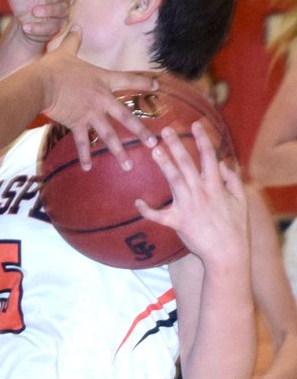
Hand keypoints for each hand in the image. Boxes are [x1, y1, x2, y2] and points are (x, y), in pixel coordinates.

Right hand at [37, 27, 157, 169]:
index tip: (158, 85)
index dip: (144, 81)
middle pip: (126, 117)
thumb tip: (76, 26)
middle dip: (141, 131)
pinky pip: (82, 142)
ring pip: (109, 135)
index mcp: (102, 80)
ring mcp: (90, 113)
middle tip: (154, 143)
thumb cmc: (53, 67)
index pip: (128, 79)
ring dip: (119, 151)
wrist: (41, 84)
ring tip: (129, 166)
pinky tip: (89, 169)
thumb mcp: (65, 51)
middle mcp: (101, 99)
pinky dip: (85, 156)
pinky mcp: (76, 124)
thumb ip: (73, 40)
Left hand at [135, 123, 247, 265]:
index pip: (208, 157)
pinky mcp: (178, 221)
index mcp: (215, 186)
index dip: (202, 139)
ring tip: (154, 149)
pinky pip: (159, 215)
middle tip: (165, 130)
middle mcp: (201, 192)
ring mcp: (188, 206)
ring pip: (174, 180)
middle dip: (176, 145)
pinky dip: (147, 211)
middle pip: (187, 163)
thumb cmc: (235, 228)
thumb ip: (232, 180)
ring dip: (164, 164)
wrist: (228, 254)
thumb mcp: (241, 202)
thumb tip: (223, 163)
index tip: (195, 124)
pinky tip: (137, 203)